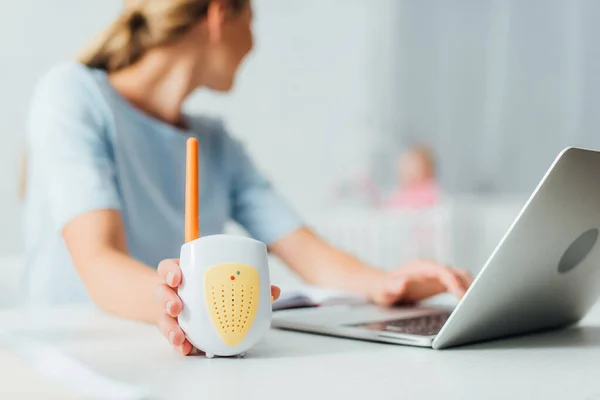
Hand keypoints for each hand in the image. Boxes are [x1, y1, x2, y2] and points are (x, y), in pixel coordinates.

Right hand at [155, 259, 281, 355]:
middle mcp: (171, 292)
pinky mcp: (172, 329)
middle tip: (177, 307)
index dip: (170, 271)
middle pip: (161, 292)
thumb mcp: (220, 283)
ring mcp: (169, 312)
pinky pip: (171, 337)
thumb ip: (247, 285)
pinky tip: (185, 348)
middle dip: (167, 300)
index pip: (168, 268)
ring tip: (179, 336)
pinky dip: (178, 344)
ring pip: (163, 317)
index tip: (177, 277)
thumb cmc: (207, 291)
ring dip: (170, 327)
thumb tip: (274, 290)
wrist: (187, 307)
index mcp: (183, 275)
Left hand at [370, 259, 472, 305]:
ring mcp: (437, 275)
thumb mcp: (383, 288)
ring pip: (460, 277)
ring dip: (470, 288)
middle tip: (476, 301)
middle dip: (467, 285)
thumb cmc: (382, 288)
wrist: (382, 287)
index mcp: (420, 267)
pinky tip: (471, 304)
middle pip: (455, 272)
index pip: (441, 270)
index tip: (461, 293)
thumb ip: (392, 285)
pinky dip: (467, 291)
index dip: (452, 281)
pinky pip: (458, 284)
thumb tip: (403, 282)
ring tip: (478, 304)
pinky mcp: (440, 283)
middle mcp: (431, 268)